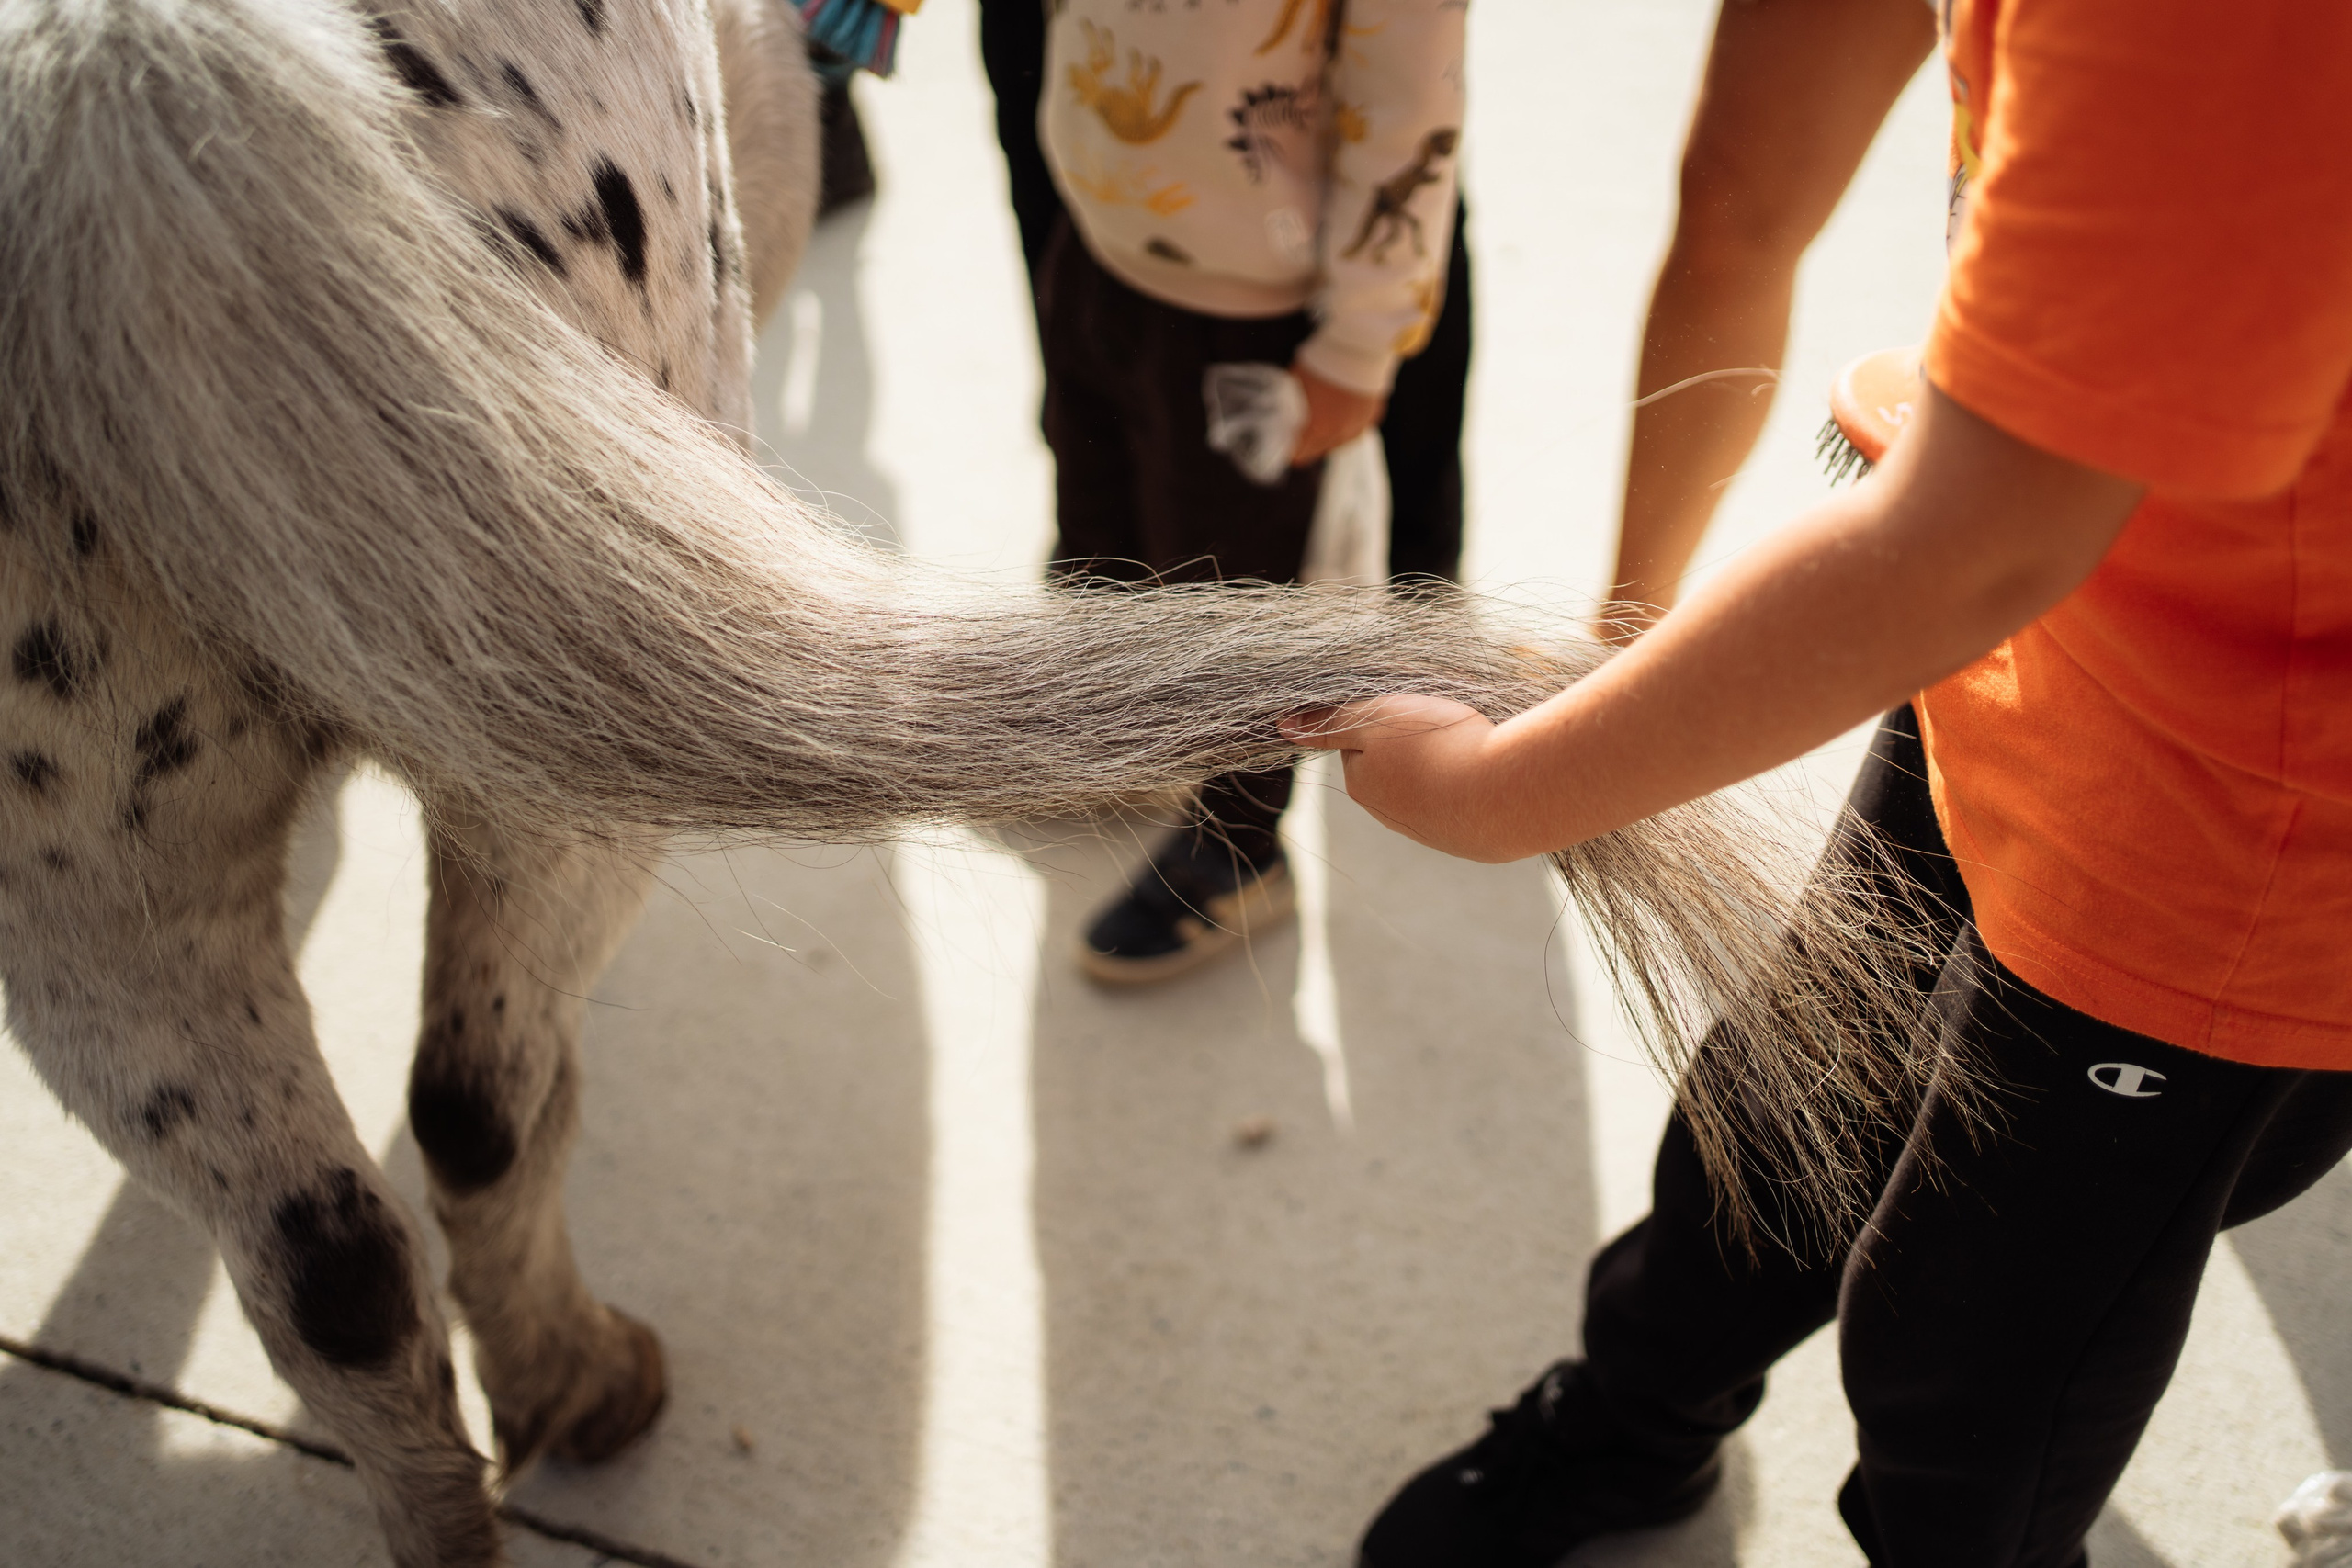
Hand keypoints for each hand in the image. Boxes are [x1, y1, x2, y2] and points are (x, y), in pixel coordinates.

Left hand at [1281, 694, 1533, 862]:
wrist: (1502, 795)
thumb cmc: (1436, 747)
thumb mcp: (1376, 718)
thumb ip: (1330, 721)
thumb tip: (1282, 726)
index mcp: (1363, 785)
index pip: (1362, 744)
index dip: (1386, 720)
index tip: (1412, 713)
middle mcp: (1390, 815)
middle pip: (1395, 766)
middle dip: (1416, 744)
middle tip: (1444, 728)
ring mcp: (1429, 830)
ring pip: (1429, 784)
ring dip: (1445, 764)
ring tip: (1469, 749)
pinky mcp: (1465, 837)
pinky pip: (1460, 803)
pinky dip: (1469, 786)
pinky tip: (1484, 774)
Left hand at [1290, 362, 1385, 465]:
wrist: (1359, 345)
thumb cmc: (1322, 362)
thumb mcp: (1295, 383)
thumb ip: (1288, 406)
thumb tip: (1280, 416)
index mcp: (1317, 428)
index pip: (1298, 455)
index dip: (1288, 449)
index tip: (1284, 442)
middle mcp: (1339, 434)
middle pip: (1318, 451)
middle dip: (1307, 443)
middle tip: (1299, 430)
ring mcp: (1359, 427)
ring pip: (1339, 443)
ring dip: (1328, 435)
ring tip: (1322, 418)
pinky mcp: (1373, 417)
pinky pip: (1356, 429)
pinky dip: (1348, 423)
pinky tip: (1342, 410)